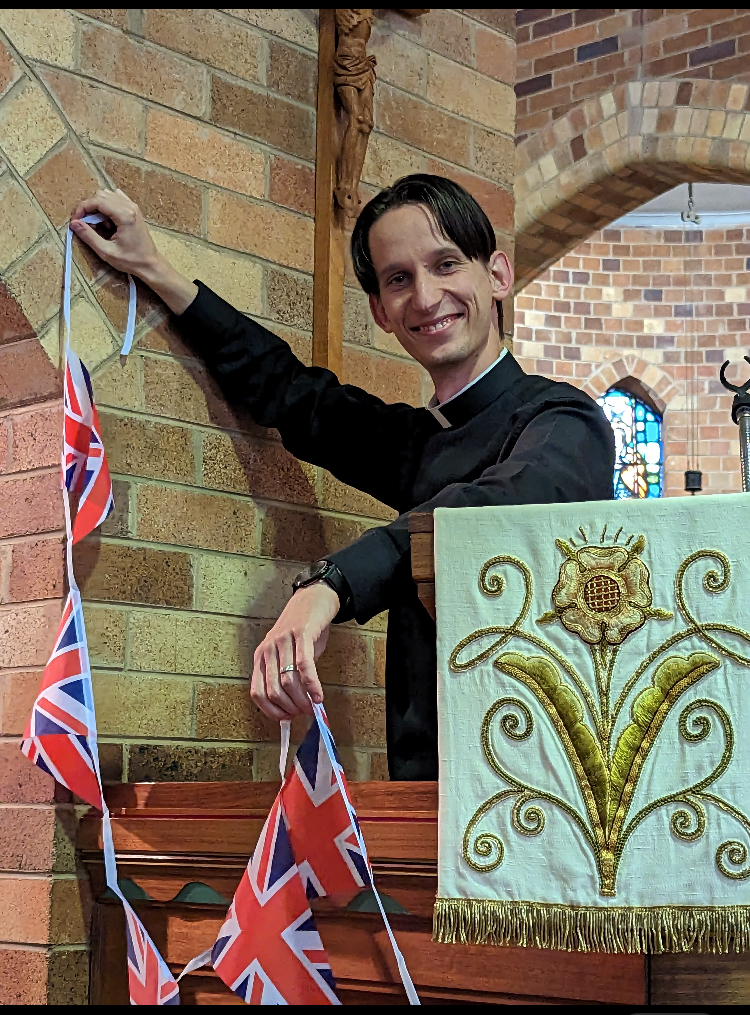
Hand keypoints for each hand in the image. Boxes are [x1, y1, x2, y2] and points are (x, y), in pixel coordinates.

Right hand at [71, 188, 159, 275]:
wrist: (150, 264)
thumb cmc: (131, 260)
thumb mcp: (106, 252)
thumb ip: (89, 236)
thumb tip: (73, 224)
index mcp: (125, 215)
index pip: (97, 200)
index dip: (82, 208)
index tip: (75, 220)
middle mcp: (130, 207)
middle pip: (101, 195)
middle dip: (88, 207)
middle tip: (85, 225)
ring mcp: (133, 207)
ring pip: (107, 195)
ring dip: (97, 207)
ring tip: (98, 226)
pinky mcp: (133, 210)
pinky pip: (115, 199)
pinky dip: (106, 207)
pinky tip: (107, 222)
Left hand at [251, 584, 339, 719]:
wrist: (314, 598)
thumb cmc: (302, 629)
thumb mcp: (288, 653)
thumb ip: (288, 676)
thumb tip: (294, 706)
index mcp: (261, 656)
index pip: (257, 693)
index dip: (271, 710)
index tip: (287, 718)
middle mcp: (268, 648)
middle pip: (273, 690)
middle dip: (290, 708)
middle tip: (304, 713)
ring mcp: (283, 640)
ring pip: (288, 681)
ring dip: (302, 700)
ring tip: (313, 706)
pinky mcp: (301, 634)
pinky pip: (304, 666)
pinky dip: (312, 685)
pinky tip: (318, 695)